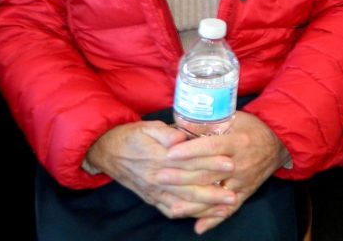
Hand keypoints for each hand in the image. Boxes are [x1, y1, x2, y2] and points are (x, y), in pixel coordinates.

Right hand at [85, 121, 235, 219]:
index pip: (190, 161)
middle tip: (234, 192)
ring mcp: (155, 191)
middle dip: (214, 190)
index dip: (211, 163)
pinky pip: (172, 210)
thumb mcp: (147, 126)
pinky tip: (205, 216)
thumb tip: (181, 137)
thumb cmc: (131, 135)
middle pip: (190, 185)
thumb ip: (165, 132)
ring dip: (206, 206)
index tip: (230, 163)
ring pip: (184, 202)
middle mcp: (158, 178)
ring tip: (226, 208)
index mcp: (159, 157)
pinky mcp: (152, 199)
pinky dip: (189, 214)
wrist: (108, 151)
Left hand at [167, 111, 287, 233]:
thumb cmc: (252, 127)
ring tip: (171, 205)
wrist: (278, 142)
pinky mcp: (246, 193)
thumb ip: (211, 124)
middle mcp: (240, 163)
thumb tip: (182, 127)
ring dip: (193, 202)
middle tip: (160, 176)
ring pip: (215, 195)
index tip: (169, 154)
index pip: (210, 147)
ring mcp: (243, 181)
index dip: (189, 151)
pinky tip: (198, 227)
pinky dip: (213, 219)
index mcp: (237, 142)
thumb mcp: (234, 118)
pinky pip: (228, 209)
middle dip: (182, 176)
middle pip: (208, 172)